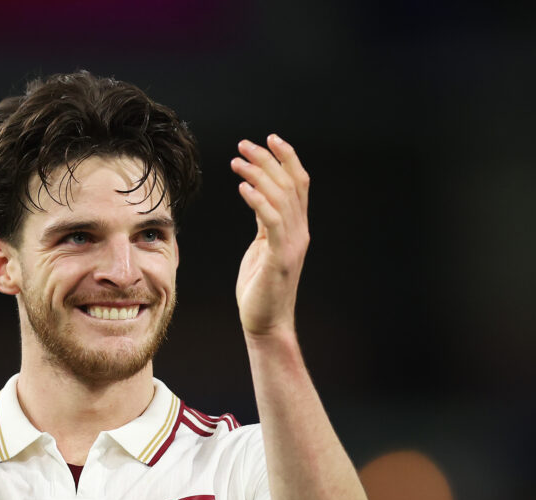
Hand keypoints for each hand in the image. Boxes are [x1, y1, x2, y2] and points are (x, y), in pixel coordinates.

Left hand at [231, 134, 309, 339]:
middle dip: (269, 159)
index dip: (287, 158)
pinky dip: (258, 200)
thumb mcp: (262, 248)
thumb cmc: (260, 289)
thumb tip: (257, 196)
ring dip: (258, 174)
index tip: (269, 139)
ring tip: (236, 161)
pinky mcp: (279, 258)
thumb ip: (265, 223)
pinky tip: (242, 187)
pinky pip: (271, 221)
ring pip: (281, 197)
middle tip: (244, 144)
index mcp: (296, 228)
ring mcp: (292, 245)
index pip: (298, 183)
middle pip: (290, 183)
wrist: (266, 323)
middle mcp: (299, 232)